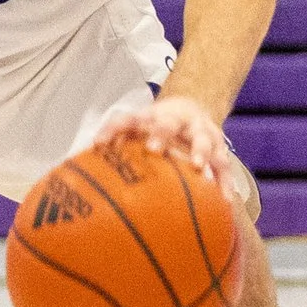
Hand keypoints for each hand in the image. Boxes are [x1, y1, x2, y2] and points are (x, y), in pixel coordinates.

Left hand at [90, 94, 227, 184]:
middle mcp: (176, 120)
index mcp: (149, 117)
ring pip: (202, 138)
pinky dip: (224, 180)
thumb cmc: (153, 128)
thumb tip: (81, 168)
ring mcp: (200, 130)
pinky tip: (225, 200)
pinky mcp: (219, 144)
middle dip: (160, 134)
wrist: (192, 107)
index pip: (126, 119)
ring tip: (198, 167)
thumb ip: (114, 145)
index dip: (111, 130)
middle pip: (167, 123)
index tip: (100, 145)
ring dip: (200, 151)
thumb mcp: (135, 130)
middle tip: (152, 149)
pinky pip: (224, 164)